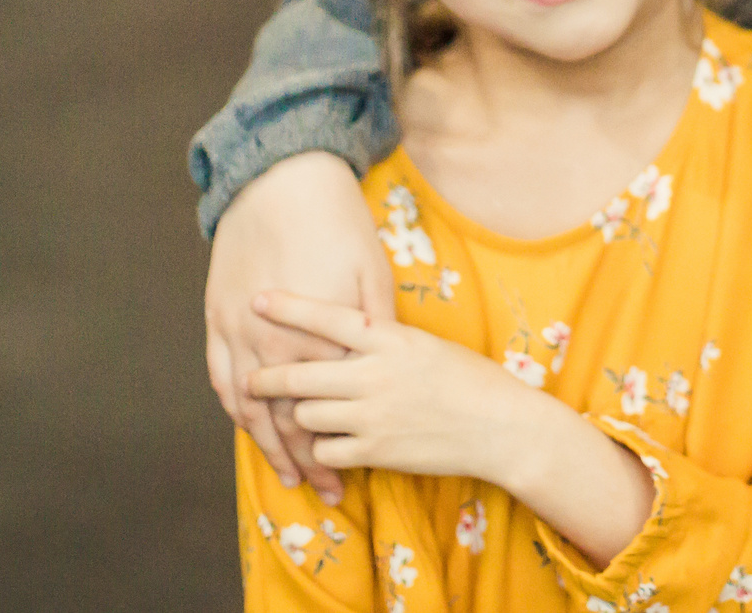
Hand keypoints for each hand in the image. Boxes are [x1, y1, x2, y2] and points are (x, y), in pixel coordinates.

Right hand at [205, 152, 393, 500]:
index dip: (336, 447)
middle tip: (323, 490)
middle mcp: (268, 341)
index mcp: (312, 334)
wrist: (278, 180)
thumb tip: (385, 364)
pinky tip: (247, 426)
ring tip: (286, 474)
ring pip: (247, 406)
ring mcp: (236, 331)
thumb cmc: (336, 221)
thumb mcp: (371, 271)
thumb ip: (376, 324)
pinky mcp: (216, 316)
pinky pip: (220, 376)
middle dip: (304, 459)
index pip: (323, 409)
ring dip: (266, 444)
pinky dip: (234, 407)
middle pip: (285, 418)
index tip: (352, 474)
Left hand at [247, 293, 528, 481]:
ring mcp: (372, 415)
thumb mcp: (425, 344)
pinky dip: (322, 448)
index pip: (328, 317)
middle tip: (252, 378)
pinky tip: (331, 443)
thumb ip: (383, 341)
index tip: (258, 299)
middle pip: (299, 375)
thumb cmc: (468, 378)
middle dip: (266, 377)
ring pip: (305, 415)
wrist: (499, 426)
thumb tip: (345, 334)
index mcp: (390, 339)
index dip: (288, 308)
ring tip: (306, 414)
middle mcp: (375, 374)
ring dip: (301, 415)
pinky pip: (324, 450)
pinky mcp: (375, 452)